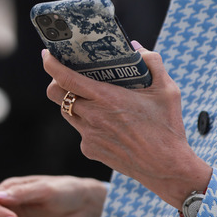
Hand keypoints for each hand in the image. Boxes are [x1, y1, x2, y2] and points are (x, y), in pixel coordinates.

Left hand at [42, 43, 211, 208]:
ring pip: (67, 113)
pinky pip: (81, 132)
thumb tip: (137, 48)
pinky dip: (88, 124)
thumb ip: (152, 62)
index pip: (63, 77)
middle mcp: (92, 117)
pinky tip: (108, 124)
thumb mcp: (167, 90)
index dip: (50, 63)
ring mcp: (89, 136)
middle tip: (69, 76)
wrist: (167, 169)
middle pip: (55, 94)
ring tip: (91, 99)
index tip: (48, 54)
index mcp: (106, 98)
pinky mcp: (91, 151)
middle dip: (57, 81)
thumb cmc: (168, 129)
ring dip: (73, 102)